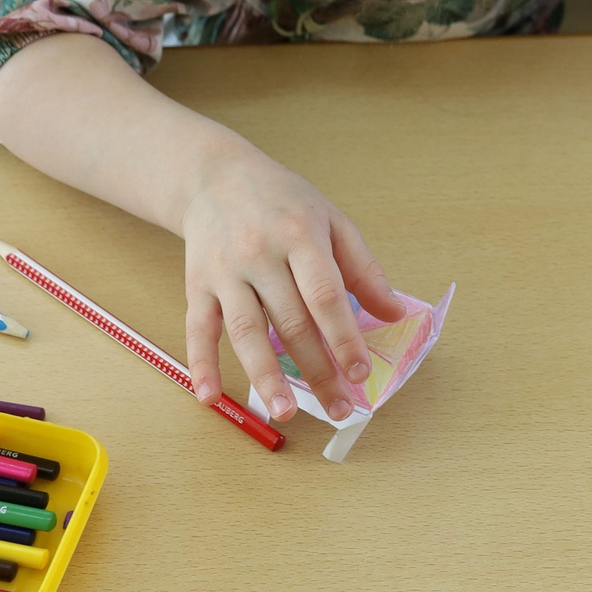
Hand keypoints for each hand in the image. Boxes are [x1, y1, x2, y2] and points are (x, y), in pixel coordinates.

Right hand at [178, 139, 405, 424]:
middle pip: (291, 322)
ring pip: (246, 332)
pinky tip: (211, 397)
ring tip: (285, 413)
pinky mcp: (196, 284)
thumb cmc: (283, 201)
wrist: (215, 177)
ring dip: (265, 377)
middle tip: (338, 409)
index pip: (325, 296)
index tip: (361, 373)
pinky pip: (198, 329)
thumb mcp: (331, 220)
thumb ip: (363, 268)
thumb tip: (394, 311)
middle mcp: (260, 254)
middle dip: (317, 370)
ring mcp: (225, 272)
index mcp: (300, 236)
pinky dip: (202, 365)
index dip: (344, 338)